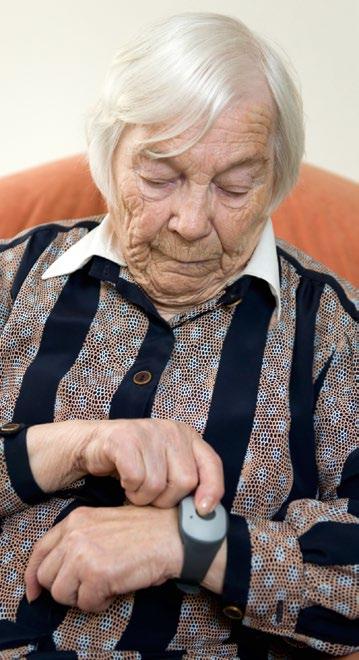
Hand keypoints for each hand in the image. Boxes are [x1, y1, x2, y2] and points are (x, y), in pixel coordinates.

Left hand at [25, 504, 183, 610]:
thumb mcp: (103, 524)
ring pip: (61, 593)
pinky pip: (85, 604)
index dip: (33, 575)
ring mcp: (83, 554)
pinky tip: (115, 590)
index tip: (35, 591)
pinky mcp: (97, 574)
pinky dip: (100, 603)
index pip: (39, 551)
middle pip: (46, 576)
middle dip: (64, 588)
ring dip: (81, 597)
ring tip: (103, 587)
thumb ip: (78, 540)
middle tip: (87, 587)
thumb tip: (56, 572)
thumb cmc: (144, 532)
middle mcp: (74, 534)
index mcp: (75, 520)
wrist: (171, 536)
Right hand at [27, 418, 223, 513]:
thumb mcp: (167, 467)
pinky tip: (125, 481)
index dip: (212, 490)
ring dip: (143, 497)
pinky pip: (136, 478)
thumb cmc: (135, 462)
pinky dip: (129, 488)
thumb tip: (205, 512)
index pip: (212, 464)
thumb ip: (186, 481)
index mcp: (188, 437)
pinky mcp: (125, 438)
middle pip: (185, 481)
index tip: (202, 510)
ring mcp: (149, 432)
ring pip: (158, 484)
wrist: (94, 444)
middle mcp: (172, 431)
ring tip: (136, 488)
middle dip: (166, 499)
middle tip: (152, 496)